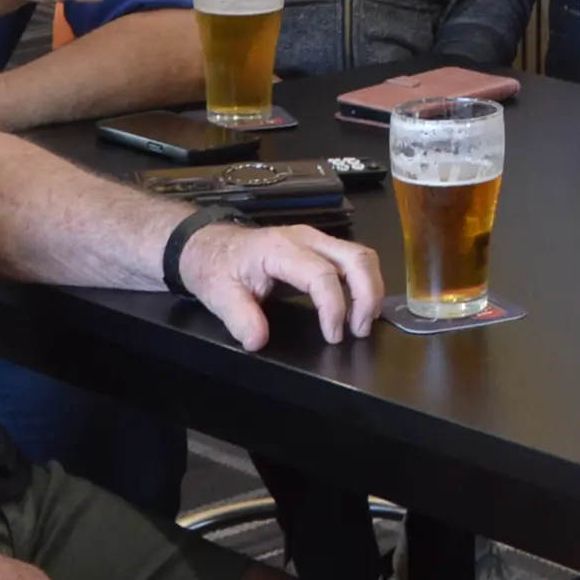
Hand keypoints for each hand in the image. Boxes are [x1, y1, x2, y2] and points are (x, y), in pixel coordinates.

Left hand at [176, 218, 383, 350]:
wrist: (208, 244)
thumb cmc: (215, 266)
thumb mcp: (218, 294)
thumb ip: (239, 318)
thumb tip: (259, 341)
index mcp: (281, 249)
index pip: (322, 274)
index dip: (334, 307)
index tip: (333, 337)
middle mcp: (305, 238)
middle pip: (356, 257)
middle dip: (367, 295)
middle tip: (360, 331)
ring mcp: (315, 239)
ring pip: (361, 255)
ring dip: (371, 289)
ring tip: (363, 322)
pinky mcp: (320, 247)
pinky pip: (353, 259)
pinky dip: (364, 283)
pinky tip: (359, 306)